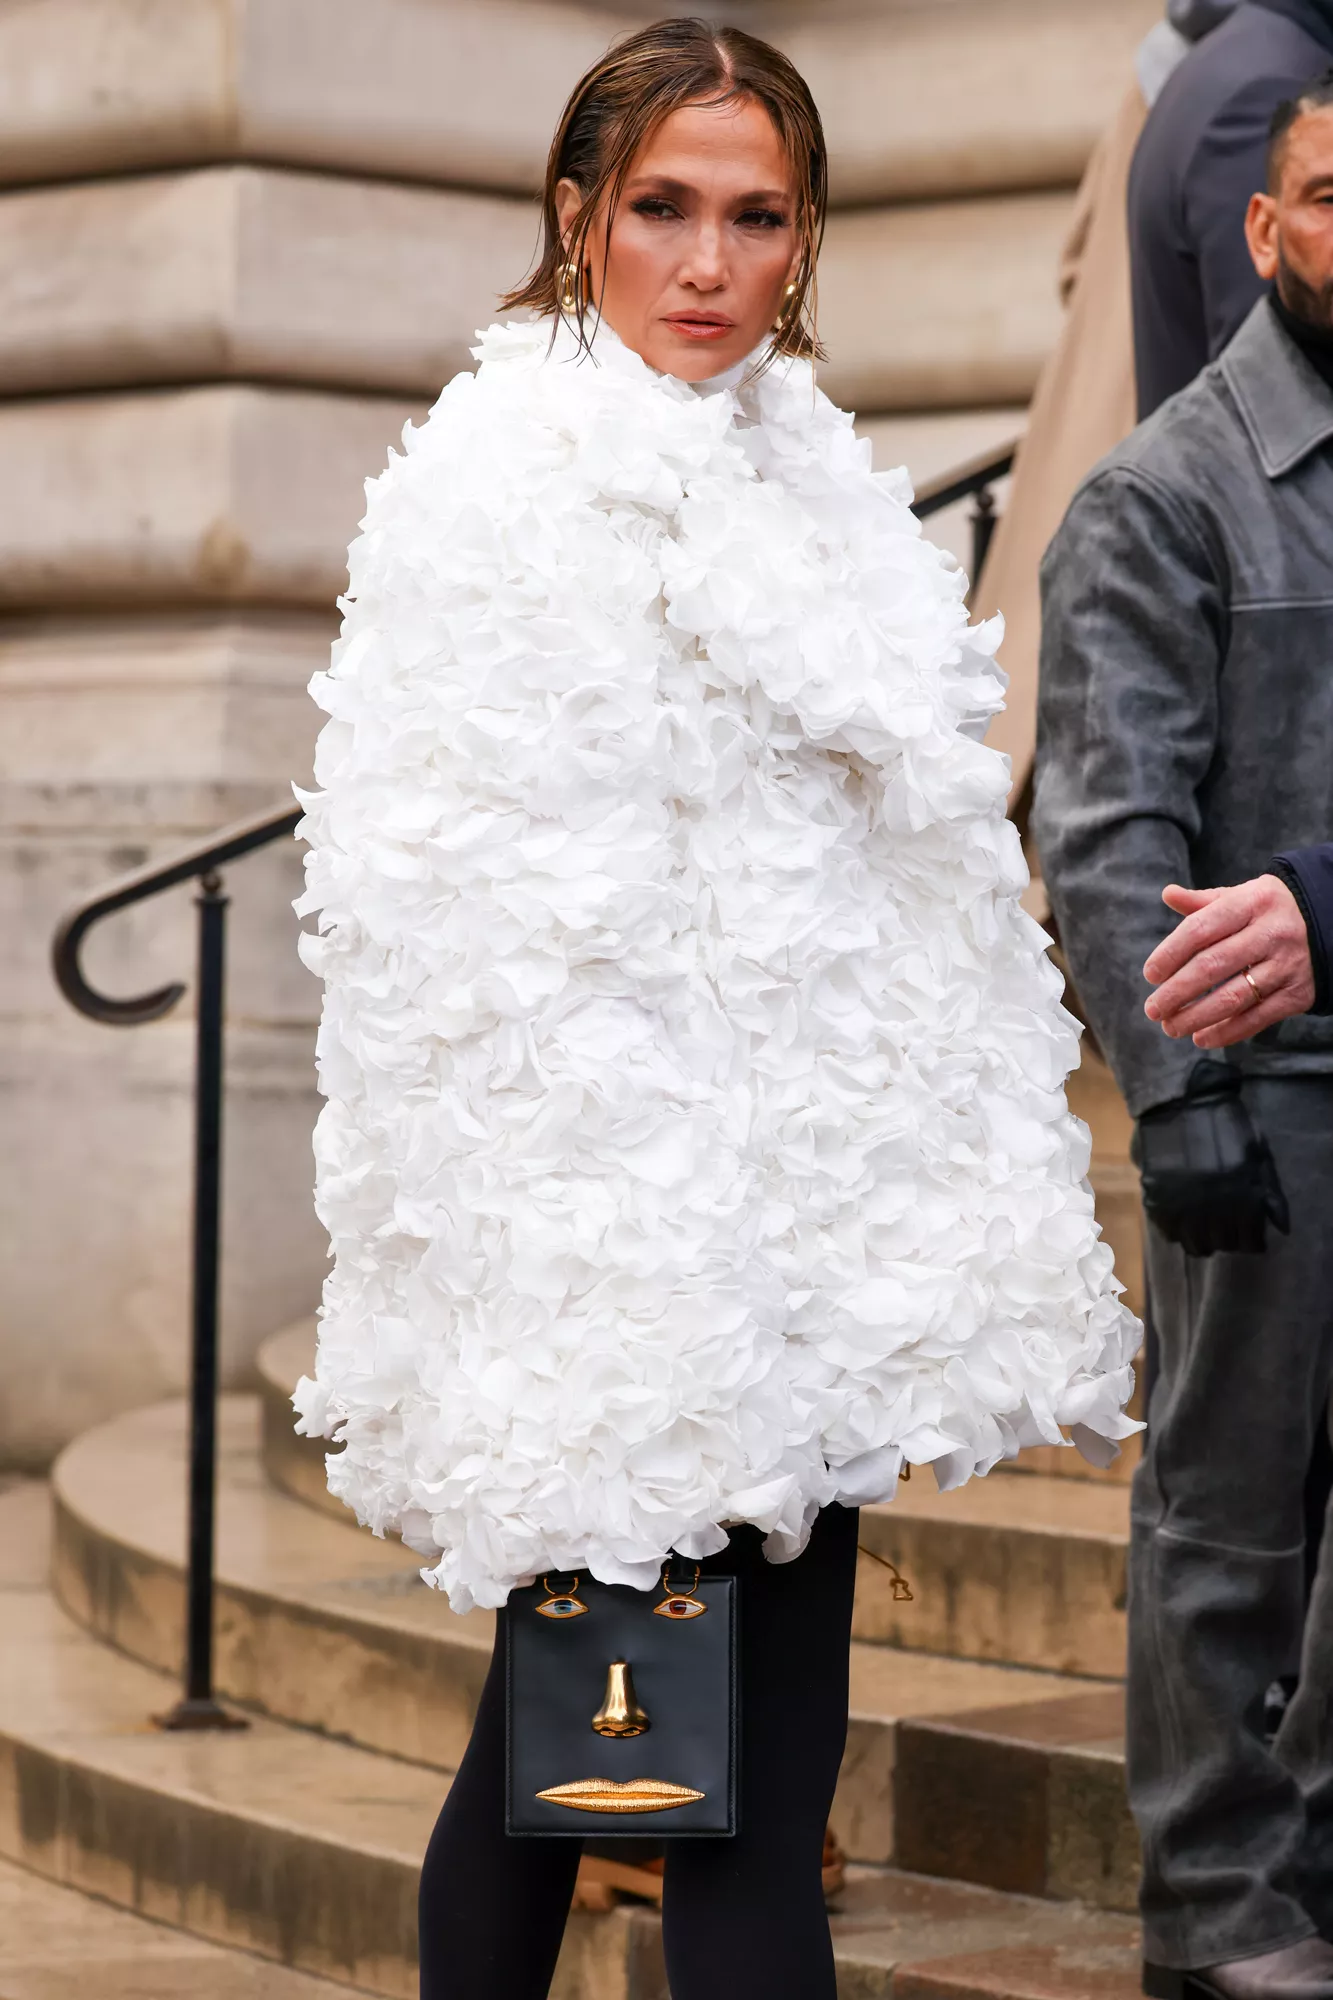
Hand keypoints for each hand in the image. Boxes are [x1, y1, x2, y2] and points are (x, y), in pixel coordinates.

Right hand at [1132, 1060, 1289, 1255]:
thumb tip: (1281, 1228)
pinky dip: (1177, 1231)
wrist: (1182, 1099)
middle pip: (1223, 1245)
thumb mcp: (1258, 1154)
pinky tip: (1182, 1217)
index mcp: (1241, 1194)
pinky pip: (1168, 1232)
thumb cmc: (1227, 1124)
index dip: (1251, 1239)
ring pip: (1195, 1245)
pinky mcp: (1156, 1198)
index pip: (1250, 1241)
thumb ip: (1270, 1192)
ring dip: (1203, 1239)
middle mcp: (1212, 1205)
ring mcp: (1181, 1204)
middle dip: (1228, 1237)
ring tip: (1203, 1225)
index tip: (1248, 1232)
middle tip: (1225, 1225)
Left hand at [1143, 877, 1315, 1047]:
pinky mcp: (1297, 994)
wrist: (1328, 923)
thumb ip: (1203, 902)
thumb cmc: (1269, 911)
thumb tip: (1168, 894)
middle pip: (1213, 966)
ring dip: (1196, 1017)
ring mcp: (1286, 965)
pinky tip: (1202, 1038)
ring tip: (1170, 1027)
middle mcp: (1271, 933)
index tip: (1150, 974)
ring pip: (1234, 997)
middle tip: (1153, 1009)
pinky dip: (1227, 1032)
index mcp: (1252, 903)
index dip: (1171, 953)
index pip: (1201, 929)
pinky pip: (1257, 1018)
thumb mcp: (1242, 897)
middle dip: (1177, 992)